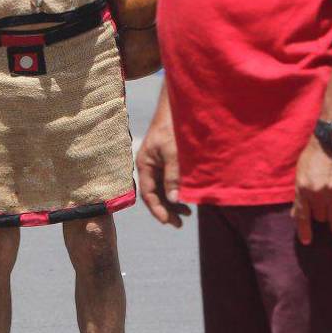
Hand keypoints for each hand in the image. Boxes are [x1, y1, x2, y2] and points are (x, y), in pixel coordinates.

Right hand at [136, 109, 189, 227]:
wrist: (175, 108)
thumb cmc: (171, 128)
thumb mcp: (173, 153)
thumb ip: (173, 176)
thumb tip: (174, 199)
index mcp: (145, 165)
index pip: (148, 194)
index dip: (158, 210)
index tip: (169, 222)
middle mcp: (148, 166)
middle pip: (154, 194)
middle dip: (166, 209)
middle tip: (180, 223)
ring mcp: (156, 164)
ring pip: (161, 189)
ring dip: (172, 202)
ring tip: (187, 213)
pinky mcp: (165, 161)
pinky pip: (167, 181)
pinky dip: (175, 191)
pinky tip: (185, 197)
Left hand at [291, 136, 331, 244]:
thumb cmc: (314, 155)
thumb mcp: (300, 172)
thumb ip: (299, 194)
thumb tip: (296, 214)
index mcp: (302, 188)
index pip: (302, 216)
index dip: (304, 231)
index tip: (307, 242)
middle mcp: (317, 193)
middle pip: (320, 217)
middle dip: (322, 218)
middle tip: (325, 217)